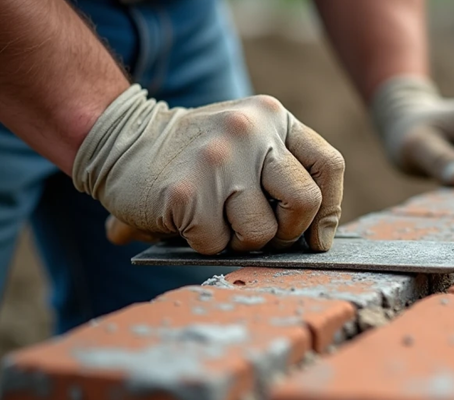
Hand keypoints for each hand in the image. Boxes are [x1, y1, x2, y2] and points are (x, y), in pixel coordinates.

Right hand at [73, 85, 344, 254]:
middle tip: (260, 235)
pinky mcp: (188, 192)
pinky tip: (185, 220)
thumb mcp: (247, 143)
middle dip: (288, 233)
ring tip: (216, 222)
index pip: (328, 166)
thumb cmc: (197, 157)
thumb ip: (284, 175)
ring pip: (262, 233)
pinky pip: (217, 243)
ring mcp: (219, 160)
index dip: (329, 210)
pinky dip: (203, 244)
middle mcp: (251, 131)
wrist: (121, 140)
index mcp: (273, 117)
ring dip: (240, 242)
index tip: (317, 238)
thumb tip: (322, 241)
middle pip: (305, 202)